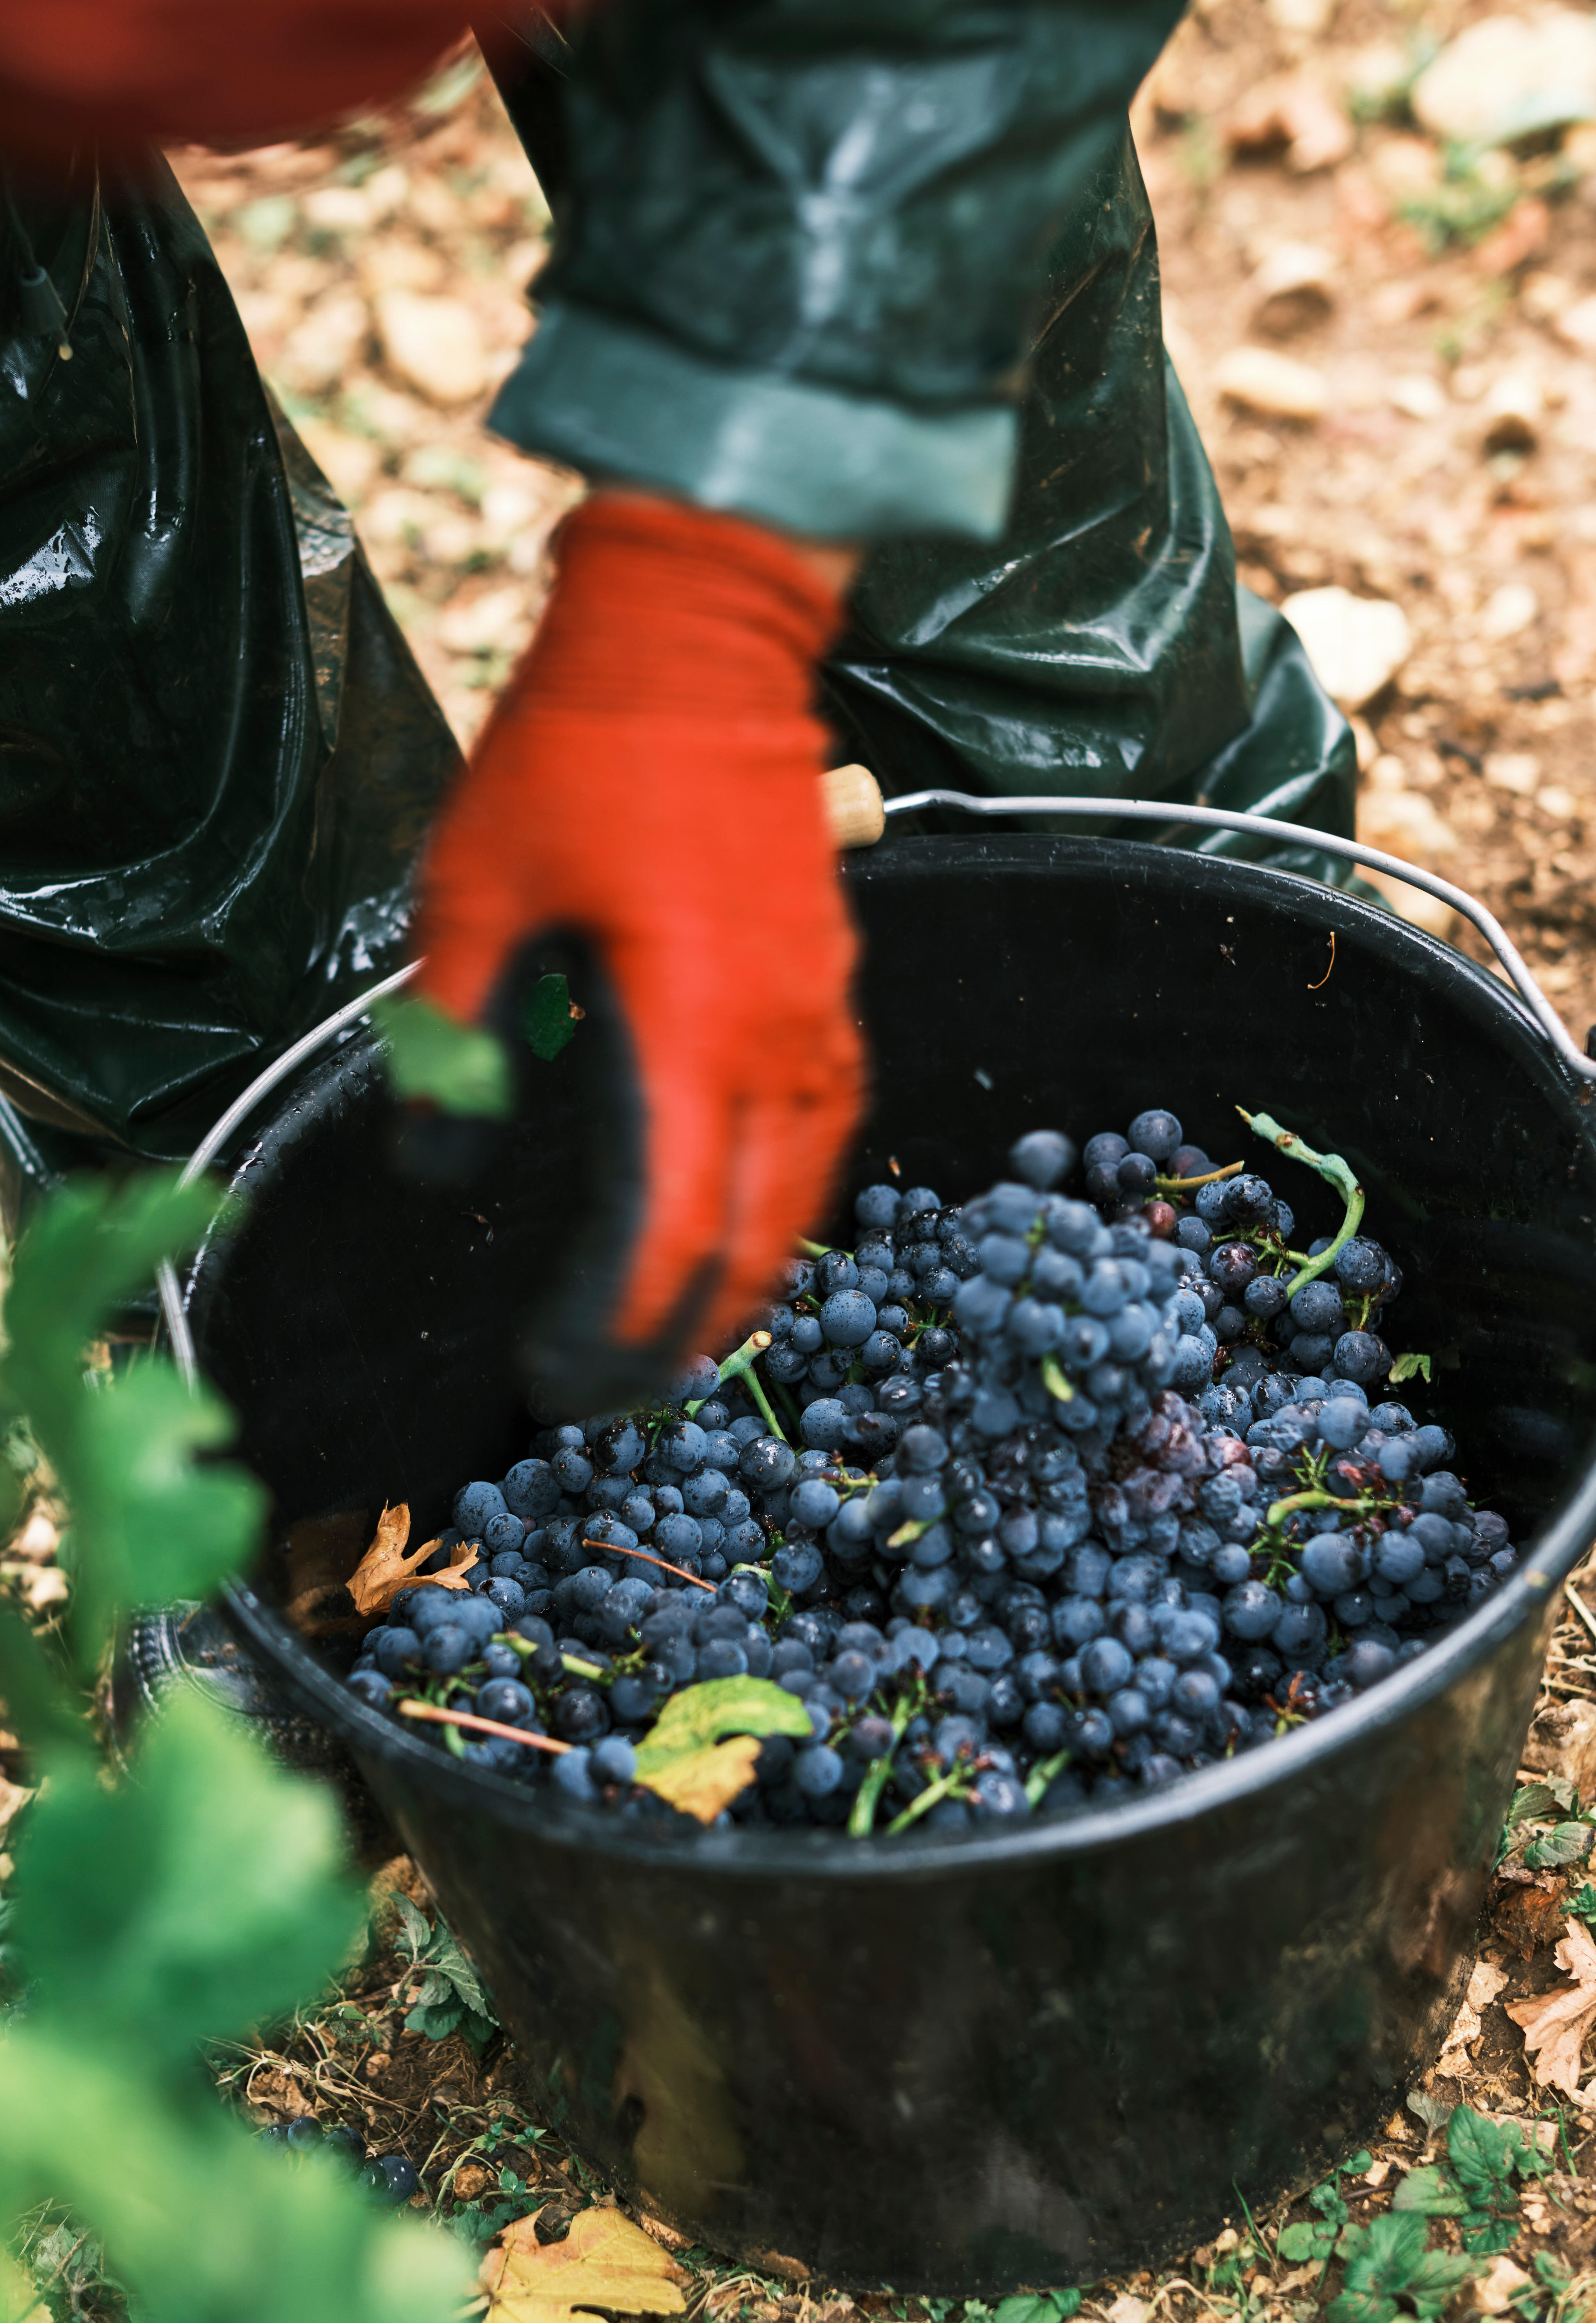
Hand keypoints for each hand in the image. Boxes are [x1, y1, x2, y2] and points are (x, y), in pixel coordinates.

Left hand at [409, 492, 863, 1385]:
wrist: (702, 639)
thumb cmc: (581, 755)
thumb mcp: (474, 894)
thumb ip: (453, 1039)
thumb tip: (433, 1163)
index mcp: (693, 1031)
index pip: (671, 1234)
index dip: (616, 1326)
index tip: (556, 1375)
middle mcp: (779, 1043)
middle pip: (752, 1243)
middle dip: (685, 1337)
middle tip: (615, 1393)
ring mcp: (821, 1014)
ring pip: (803, 1198)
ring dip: (743, 1280)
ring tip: (683, 1338)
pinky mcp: (831, 984)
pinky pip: (825, 1130)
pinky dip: (783, 1201)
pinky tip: (745, 1219)